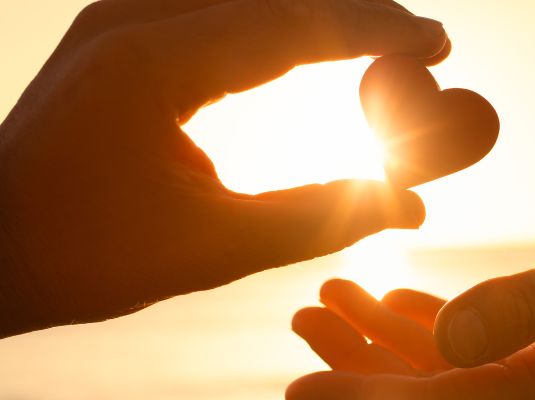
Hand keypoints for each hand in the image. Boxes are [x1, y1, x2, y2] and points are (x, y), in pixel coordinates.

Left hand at [0, 0, 447, 337]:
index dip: (375, 30)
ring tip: (381, 37)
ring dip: (320, 10)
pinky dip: (279, 17)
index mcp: (154, 63)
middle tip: (422, 39)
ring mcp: (122, 13)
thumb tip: (409, 205)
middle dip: (358, 11)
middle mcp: (134, 17)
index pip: (293, 25)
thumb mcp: (210, 248)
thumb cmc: (82, 253)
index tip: (436, 40)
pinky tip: (311, 38)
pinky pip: (218, 4)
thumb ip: (317, 219)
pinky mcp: (120, 28)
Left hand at [287, 182, 534, 398]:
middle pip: (431, 396)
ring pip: (443, 371)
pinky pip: (471, 349)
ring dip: (379, 339)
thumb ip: (524, 309)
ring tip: (327, 299)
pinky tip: (388, 302)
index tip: (301, 388)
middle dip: (358, 367)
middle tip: (300, 323)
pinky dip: (423, 326)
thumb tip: (446, 343)